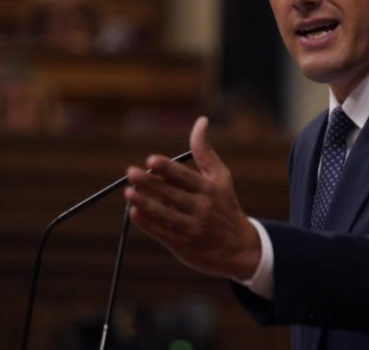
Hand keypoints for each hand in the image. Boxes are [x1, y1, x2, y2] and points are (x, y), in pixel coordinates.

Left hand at [125, 117, 260, 279]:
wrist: (240, 248)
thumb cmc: (225, 206)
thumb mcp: (221, 178)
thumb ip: (205, 151)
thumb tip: (201, 121)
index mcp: (209, 189)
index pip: (184, 176)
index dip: (167, 168)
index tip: (151, 160)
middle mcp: (201, 208)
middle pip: (171, 194)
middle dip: (150, 183)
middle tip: (130, 172)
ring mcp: (192, 228)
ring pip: (164, 214)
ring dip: (145, 203)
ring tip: (128, 192)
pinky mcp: (184, 245)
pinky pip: (162, 233)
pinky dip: (148, 224)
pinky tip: (134, 213)